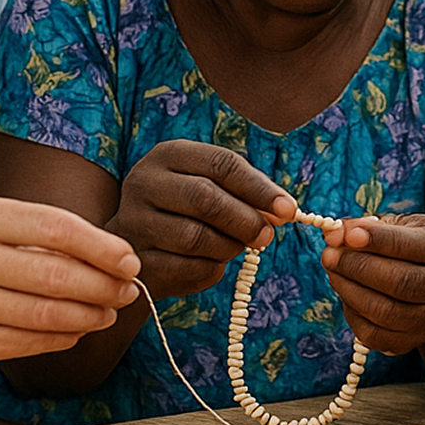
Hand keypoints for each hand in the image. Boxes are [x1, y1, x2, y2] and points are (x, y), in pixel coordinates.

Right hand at [0, 197, 140, 380]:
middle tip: (127, 292)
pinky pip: (27, 343)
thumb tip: (113, 258)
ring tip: (107, 313)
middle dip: (103, 286)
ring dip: (89, 316)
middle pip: (56, 274)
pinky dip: (62, 338)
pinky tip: (76, 332)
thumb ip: (38, 236)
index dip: (101, 247)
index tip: (129, 260)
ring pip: (45, 314)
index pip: (55, 227)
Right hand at [107, 140, 296, 297]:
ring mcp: (135, 221)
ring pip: (195, 237)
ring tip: (235, 247)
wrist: (137, 248)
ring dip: (228, 247)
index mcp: (169, 155)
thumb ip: (247, 194)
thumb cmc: (187, 212)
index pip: (222, 164)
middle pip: (205, 198)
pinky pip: (186, 268)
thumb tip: (284, 211)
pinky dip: (210, 270)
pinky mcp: (136, 259)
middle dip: (245, 221)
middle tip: (267, 237)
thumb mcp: (212, 188)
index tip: (289, 210)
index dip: (260, 189)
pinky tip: (212, 264)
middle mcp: (145, 182)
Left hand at [319, 214, 424, 354]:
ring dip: (350, 292)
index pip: (412, 246)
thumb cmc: (411, 245)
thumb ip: (364, 226)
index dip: (378, 241)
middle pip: (401, 283)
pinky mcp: (415, 340)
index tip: (348, 235)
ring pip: (387, 313)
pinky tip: (347, 295)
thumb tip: (333, 235)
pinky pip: (376, 336)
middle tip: (330, 255)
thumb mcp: (397, 225)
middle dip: (358, 268)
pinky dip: (354, 315)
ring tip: (334, 273)